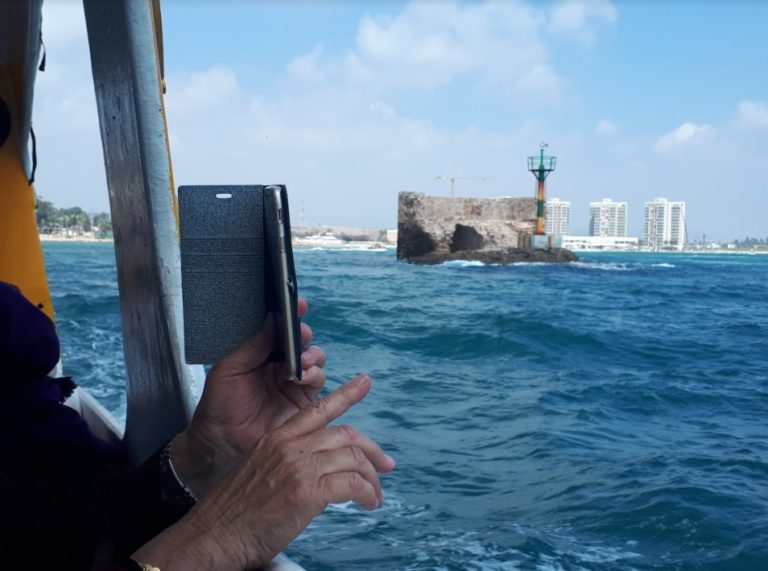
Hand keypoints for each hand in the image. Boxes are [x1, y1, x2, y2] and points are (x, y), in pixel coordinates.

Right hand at [133, 375, 395, 570]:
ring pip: (353, 459)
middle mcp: (289, 446)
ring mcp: (297, 467)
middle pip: (345, 436)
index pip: (318, 409)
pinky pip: (351, 484)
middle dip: (372, 451)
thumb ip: (288, 464)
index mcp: (277, 438)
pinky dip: (367, 493)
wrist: (212, 537)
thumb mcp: (259, 474)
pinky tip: (368, 504)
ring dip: (371, 479)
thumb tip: (316, 473)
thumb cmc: (233, 514)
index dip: (346, 394)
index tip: (364, 382)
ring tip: (375, 495)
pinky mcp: (305, 492)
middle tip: (386, 465)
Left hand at [173, 298, 327, 495]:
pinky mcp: (303, 402)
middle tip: (301, 334)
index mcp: (260, 354)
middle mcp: (279, 365)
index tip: (296, 304)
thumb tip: (273, 320)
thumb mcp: (230, 368)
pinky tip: (302, 375)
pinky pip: (318, 382)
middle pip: (301, 342)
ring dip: (311, 354)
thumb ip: (253, 345)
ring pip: (314, 359)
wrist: (221, 443)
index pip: (280, 329)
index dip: (290, 315)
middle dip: (304, 334)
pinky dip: (314, 374)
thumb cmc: (219, 405)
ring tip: (301, 359)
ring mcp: (293, 383)